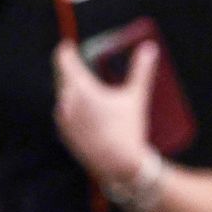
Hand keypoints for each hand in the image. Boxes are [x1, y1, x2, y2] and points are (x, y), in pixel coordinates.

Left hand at [53, 39, 156, 183]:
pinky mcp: (64, 132)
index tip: (69, 45)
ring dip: (71, 88)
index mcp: (81, 88)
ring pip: (63, 95)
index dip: (66, 50)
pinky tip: (86, 111)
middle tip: (81, 65)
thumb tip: (149, 48)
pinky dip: (72, 107)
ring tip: (86, 88)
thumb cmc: (129, 130)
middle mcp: (67, 101)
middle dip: (71, 69)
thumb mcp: (136, 97)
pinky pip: (64, 112)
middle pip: (62, 76)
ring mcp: (63, 118)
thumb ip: (141, 69)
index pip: (64, 60)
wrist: (120, 165)